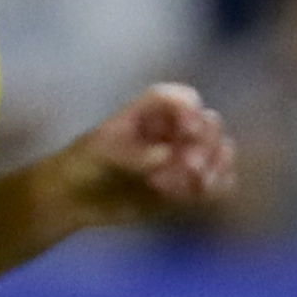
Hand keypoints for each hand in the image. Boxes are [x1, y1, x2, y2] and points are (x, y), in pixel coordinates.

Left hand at [59, 83, 236, 227]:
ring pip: (219, 153)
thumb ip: (134, 153)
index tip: (189, 131)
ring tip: (195, 185)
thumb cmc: (84, 163)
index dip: (193, 112)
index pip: (184, 99)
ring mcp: (184, 158)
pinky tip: (202, 193)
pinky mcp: (189, 186)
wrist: (78, 197)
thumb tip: (167, 156)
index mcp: (151, 111)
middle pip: (209, 124)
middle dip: (207, 144)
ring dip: (214, 167)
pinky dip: (218, 185)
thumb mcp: (101, 153)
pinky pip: (219, 182)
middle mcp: (173, 130)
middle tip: (190, 167)